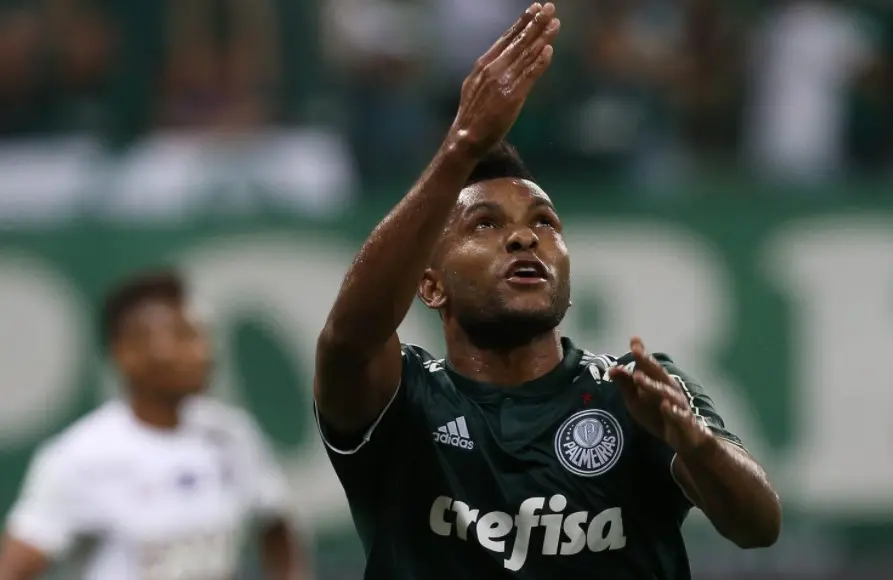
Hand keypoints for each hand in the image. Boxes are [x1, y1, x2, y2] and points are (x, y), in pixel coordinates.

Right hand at [448, 2, 560, 155]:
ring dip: (542, 38)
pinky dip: (539, 62)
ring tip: (555, 24)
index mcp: (484, 64)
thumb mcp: (475, 86)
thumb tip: (501, 61)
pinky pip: (529, 75)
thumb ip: (489, 72)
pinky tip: (549, 50)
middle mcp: (493, 68)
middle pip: (519, 42)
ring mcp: (503, 81)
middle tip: (550, 8)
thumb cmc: (472, 115)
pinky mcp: (512, 96)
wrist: (466, 137)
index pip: (506, 39)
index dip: (522, 23)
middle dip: (536, 24)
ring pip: (526, 55)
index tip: (535, 9)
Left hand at [608, 337, 712, 454]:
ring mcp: (679, 405)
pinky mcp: (685, 423)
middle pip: (658, 374)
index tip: (634, 340)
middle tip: (635, 351)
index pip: (649, 366)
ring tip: (638, 377)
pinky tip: (665, 406)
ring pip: (666, 393)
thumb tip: (611, 368)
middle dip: (647, 362)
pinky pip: (679, 416)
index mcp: (660, 382)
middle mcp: (671, 389)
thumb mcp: (637, 401)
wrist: (687, 440)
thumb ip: (625, 385)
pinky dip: (673, 411)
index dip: (642, 353)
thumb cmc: (659, 416)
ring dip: (652, 385)